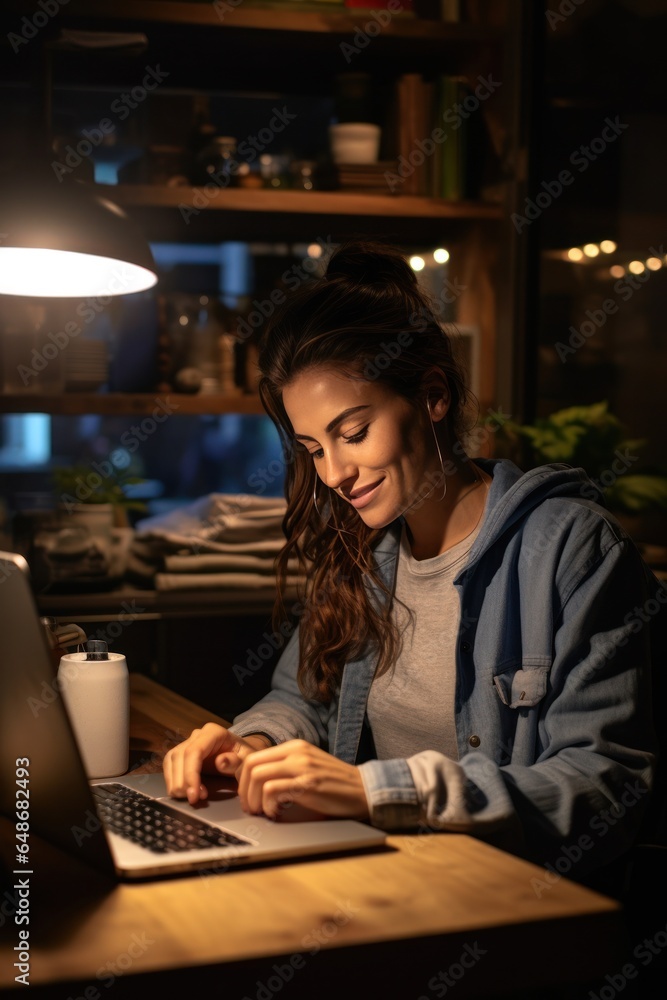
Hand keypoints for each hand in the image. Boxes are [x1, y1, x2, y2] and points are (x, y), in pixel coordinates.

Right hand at [163, 723, 270, 804]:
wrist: (242, 756)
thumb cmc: (244, 758)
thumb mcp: (247, 760)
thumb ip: (236, 762)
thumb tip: (220, 762)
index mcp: (213, 732)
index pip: (194, 751)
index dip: (191, 774)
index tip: (194, 794)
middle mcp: (197, 734)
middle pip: (179, 756)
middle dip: (183, 782)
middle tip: (194, 799)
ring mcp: (188, 742)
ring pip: (171, 760)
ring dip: (176, 783)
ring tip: (190, 797)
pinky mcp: (182, 753)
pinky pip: (170, 766)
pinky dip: (173, 781)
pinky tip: (185, 793)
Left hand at [236, 739, 369, 821]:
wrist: (364, 789)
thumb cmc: (334, 783)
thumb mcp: (307, 767)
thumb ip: (285, 769)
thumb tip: (255, 782)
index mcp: (293, 747)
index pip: (253, 757)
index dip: (242, 780)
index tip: (247, 796)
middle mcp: (295, 752)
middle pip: (251, 765)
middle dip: (243, 791)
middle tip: (250, 808)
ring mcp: (302, 766)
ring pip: (257, 777)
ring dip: (254, 800)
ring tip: (263, 812)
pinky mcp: (308, 784)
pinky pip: (272, 790)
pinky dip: (268, 805)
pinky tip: (277, 813)